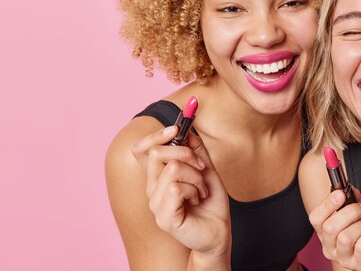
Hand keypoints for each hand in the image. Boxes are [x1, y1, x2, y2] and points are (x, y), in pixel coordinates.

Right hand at [132, 126, 230, 256]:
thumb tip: (186, 129)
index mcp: (158, 176)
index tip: (176, 128)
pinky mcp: (163, 217)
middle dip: (186, 154)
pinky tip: (197, 199)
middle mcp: (152, 188)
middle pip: (156, 153)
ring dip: (196, 176)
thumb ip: (195, 150)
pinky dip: (194, 189)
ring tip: (201, 190)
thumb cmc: (210, 202)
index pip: (141, 150)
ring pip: (171, 169)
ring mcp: (155, 204)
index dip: (154, 136)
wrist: (219, 231)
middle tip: (202, 168)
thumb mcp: (206, 169)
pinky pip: (176, 188)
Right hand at [308, 188, 360, 270]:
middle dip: (350, 211)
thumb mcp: (357, 217)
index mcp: (325, 233)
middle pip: (330, 227)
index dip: (327, 204)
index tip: (340, 194)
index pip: (315, 218)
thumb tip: (351, 189)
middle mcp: (329, 247)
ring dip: (360, 225)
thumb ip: (352, 202)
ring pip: (345, 237)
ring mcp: (342, 258)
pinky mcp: (358, 265)